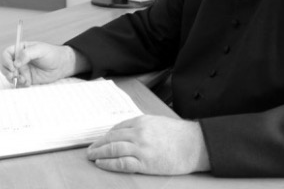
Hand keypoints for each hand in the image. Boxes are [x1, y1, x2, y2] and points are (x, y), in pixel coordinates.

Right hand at [0, 41, 87, 86]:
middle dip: (6, 71)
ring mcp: (22, 70)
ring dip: (12, 79)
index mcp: (20, 49)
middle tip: (13, 75)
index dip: (6, 60)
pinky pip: (18, 83)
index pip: (7, 54)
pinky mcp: (26, 79)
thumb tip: (15, 63)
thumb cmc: (52, 54)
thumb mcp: (40, 50)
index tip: (12, 66)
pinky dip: (20, 84)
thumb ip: (27, 54)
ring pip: (10, 76)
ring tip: (23, 79)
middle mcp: (19, 60)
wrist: (62, 65)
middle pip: (5, 66)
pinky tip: (27, 83)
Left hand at [87, 115, 210, 174]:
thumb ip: (143, 126)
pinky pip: (121, 163)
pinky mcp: (145, 162)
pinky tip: (101, 163)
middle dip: (98, 144)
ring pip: (113, 149)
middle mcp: (139, 133)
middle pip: (112, 138)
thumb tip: (127, 133)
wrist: (194, 144)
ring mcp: (141, 148)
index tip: (100, 140)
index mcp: (142, 121)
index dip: (106, 135)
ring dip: (99, 153)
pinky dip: (109, 163)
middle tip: (89, 149)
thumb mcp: (158, 123)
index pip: (118, 127)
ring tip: (91, 156)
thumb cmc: (179, 134)